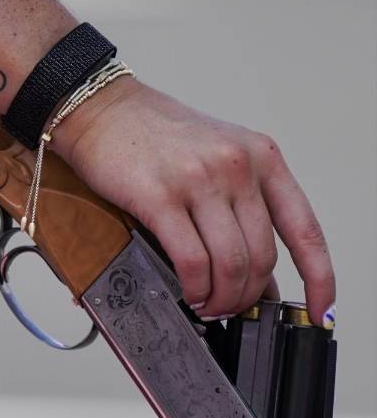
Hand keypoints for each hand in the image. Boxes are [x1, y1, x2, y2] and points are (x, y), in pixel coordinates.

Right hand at [50, 78, 335, 326]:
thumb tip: (254, 271)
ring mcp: (199, 180)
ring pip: (231, 264)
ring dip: (221, 297)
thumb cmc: (150, 132)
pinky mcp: (159, 196)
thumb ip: (240, 204)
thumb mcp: (215, 156)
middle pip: (263, 256)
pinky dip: (194, 287)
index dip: (318, 279)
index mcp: (261, 156)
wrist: (99, 107)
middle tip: (230, 307)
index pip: (304, 229)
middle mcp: (236, 166)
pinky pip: (191, 260)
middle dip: (247, 295)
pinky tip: (187, 291)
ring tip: (206, 304)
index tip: (319, 310)